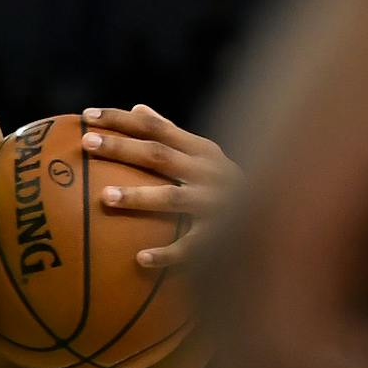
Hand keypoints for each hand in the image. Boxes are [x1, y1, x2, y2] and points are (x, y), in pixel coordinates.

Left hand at [80, 105, 238, 269]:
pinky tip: (140, 260)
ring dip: (139, 196)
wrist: (281, 220)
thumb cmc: (225, 185)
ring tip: (104, 197)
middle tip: (86, 144)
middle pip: (159, 156)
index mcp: (202, 151)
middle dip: (122, 148)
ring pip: (173, 198)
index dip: (121, 120)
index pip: (156, 128)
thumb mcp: (204, 156)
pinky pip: (191, 246)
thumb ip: (172, 135)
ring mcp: (217, 203)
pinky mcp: (223, 236)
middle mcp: (210, 172)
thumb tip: (137, 108)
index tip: (86, 116)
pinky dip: (167, 253)